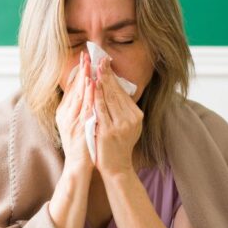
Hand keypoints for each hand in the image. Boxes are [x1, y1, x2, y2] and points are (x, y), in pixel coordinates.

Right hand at [55, 50, 96, 176]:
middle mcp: (65, 115)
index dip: (78, 73)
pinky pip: (84, 107)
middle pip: (73, 88)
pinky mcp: (78, 127)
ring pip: (77, 95)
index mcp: (64, 113)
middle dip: (80, 71)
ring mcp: (71, 120)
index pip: (71, 89)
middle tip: (86, 54)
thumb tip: (87, 94)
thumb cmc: (80, 146)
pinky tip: (92, 84)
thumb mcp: (77, 125)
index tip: (84, 59)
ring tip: (89, 64)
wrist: (77, 167)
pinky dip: (88, 94)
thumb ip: (80, 110)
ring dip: (83, 78)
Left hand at [93, 56, 142, 177]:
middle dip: (106, 74)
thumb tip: (115, 90)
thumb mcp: (127, 126)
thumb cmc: (118, 147)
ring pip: (109, 98)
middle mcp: (131, 119)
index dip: (112, 77)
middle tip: (99, 58)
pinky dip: (96, 95)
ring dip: (101, 81)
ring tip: (94, 66)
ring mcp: (120, 125)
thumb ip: (123, 110)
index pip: (122, 92)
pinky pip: (101, 109)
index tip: (105, 63)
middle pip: (116, 92)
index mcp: (136, 116)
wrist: (117, 168)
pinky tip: (91, 84)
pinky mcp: (109, 131)